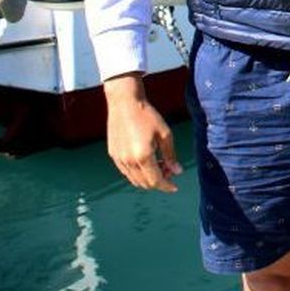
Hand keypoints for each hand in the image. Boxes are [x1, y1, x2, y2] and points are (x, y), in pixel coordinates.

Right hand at [104, 74, 181, 191]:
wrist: (125, 103)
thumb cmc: (147, 115)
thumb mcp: (165, 134)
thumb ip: (170, 155)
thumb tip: (177, 171)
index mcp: (143, 156)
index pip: (156, 181)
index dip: (166, 186)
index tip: (175, 187)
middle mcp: (129, 161)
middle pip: (145, 183)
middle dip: (158, 182)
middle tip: (168, 171)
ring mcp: (119, 159)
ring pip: (134, 179)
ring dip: (147, 178)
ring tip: (158, 165)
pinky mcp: (113, 155)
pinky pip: (126, 171)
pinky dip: (137, 172)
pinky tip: (146, 161)